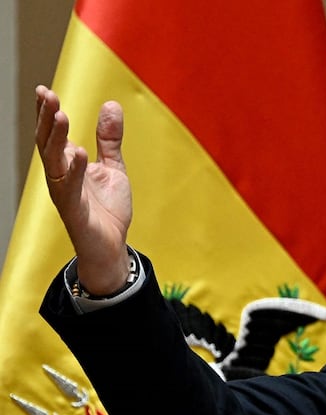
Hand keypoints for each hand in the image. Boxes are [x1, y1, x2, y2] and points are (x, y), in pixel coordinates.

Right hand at [35, 85, 132, 294]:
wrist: (112, 246)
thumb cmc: (107, 209)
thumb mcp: (113, 168)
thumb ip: (110, 139)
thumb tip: (111, 104)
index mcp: (68, 164)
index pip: (53, 134)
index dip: (47, 112)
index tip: (44, 89)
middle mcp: (61, 176)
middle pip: (47, 142)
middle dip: (45, 119)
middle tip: (47, 94)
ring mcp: (65, 193)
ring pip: (53, 162)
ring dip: (55, 138)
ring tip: (60, 115)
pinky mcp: (74, 210)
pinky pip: (70, 188)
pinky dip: (75, 170)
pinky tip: (80, 152)